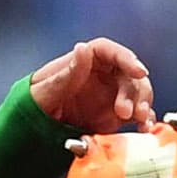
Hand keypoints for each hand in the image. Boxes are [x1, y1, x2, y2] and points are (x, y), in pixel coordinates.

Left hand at [27, 37, 154, 135]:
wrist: (32, 127)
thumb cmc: (36, 102)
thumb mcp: (46, 90)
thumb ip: (67, 73)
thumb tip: (82, 48)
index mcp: (85, 61)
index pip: (110, 52)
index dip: (128, 59)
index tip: (139, 71)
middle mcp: (102, 75)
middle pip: (129, 74)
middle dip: (135, 91)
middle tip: (127, 112)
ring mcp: (111, 95)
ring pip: (137, 94)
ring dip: (143, 105)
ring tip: (140, 121)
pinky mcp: (115, 115)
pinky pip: (135, 115)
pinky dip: (143, 121)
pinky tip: (143, 129)